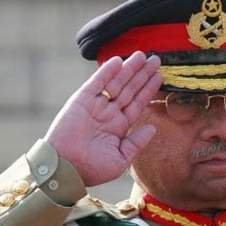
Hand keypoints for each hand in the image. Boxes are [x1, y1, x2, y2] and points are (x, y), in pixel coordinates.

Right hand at [44, 51, 161, 185]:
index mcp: (118, 128)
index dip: (148, 90)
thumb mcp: (120, 159)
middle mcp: (108, 114)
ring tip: (142, 55)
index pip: (137, 104)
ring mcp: (95, 106)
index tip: (159, 77)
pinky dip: (107, 72)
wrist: (66, 168)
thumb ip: (136, 143)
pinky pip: (97, 83)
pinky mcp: (82, 100)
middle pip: (129, 90)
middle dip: (142, 75)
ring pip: (116, 83)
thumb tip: (152, 128)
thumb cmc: (92, 169)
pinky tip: (119, 61)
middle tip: (156, 59)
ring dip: (129, 69)